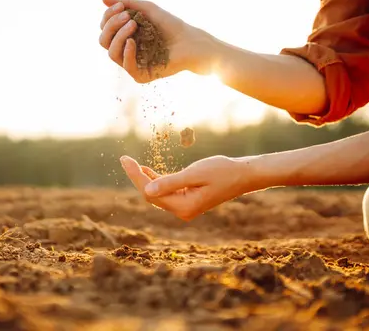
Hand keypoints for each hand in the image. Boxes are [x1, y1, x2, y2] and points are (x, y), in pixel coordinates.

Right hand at [99, 0, 211, 82]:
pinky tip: (132, 41)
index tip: (121, 6)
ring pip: (111, 52)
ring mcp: (132, 65)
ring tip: (133, 24)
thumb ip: (126, 3)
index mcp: (124, 37)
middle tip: (127, 16)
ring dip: (119, 35)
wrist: (190, 41)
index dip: (108, 17)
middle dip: (111, 25)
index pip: (105, 29)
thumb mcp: (146, 9)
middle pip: (103, 40)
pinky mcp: (141, 76)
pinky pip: (125, 66)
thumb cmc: (171, 25)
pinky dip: (127, 52)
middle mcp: (125, 52)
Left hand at [120, 155, 263, 220]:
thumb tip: (147, 191)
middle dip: (137, 177)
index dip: (135, 176)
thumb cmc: (222, 170)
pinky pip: (167, 192)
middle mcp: (183, 211)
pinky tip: (148, 170)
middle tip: (124, 158)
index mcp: (184, 207)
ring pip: (158, 194)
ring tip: (132, 163)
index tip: (125, 159)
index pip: (150, 193)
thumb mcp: (195, 173)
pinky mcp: (189, 200)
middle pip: (152, 195)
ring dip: (145, 179)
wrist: (244, 175)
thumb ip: (171, 182)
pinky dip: (157, 181)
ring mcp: (186, 207)